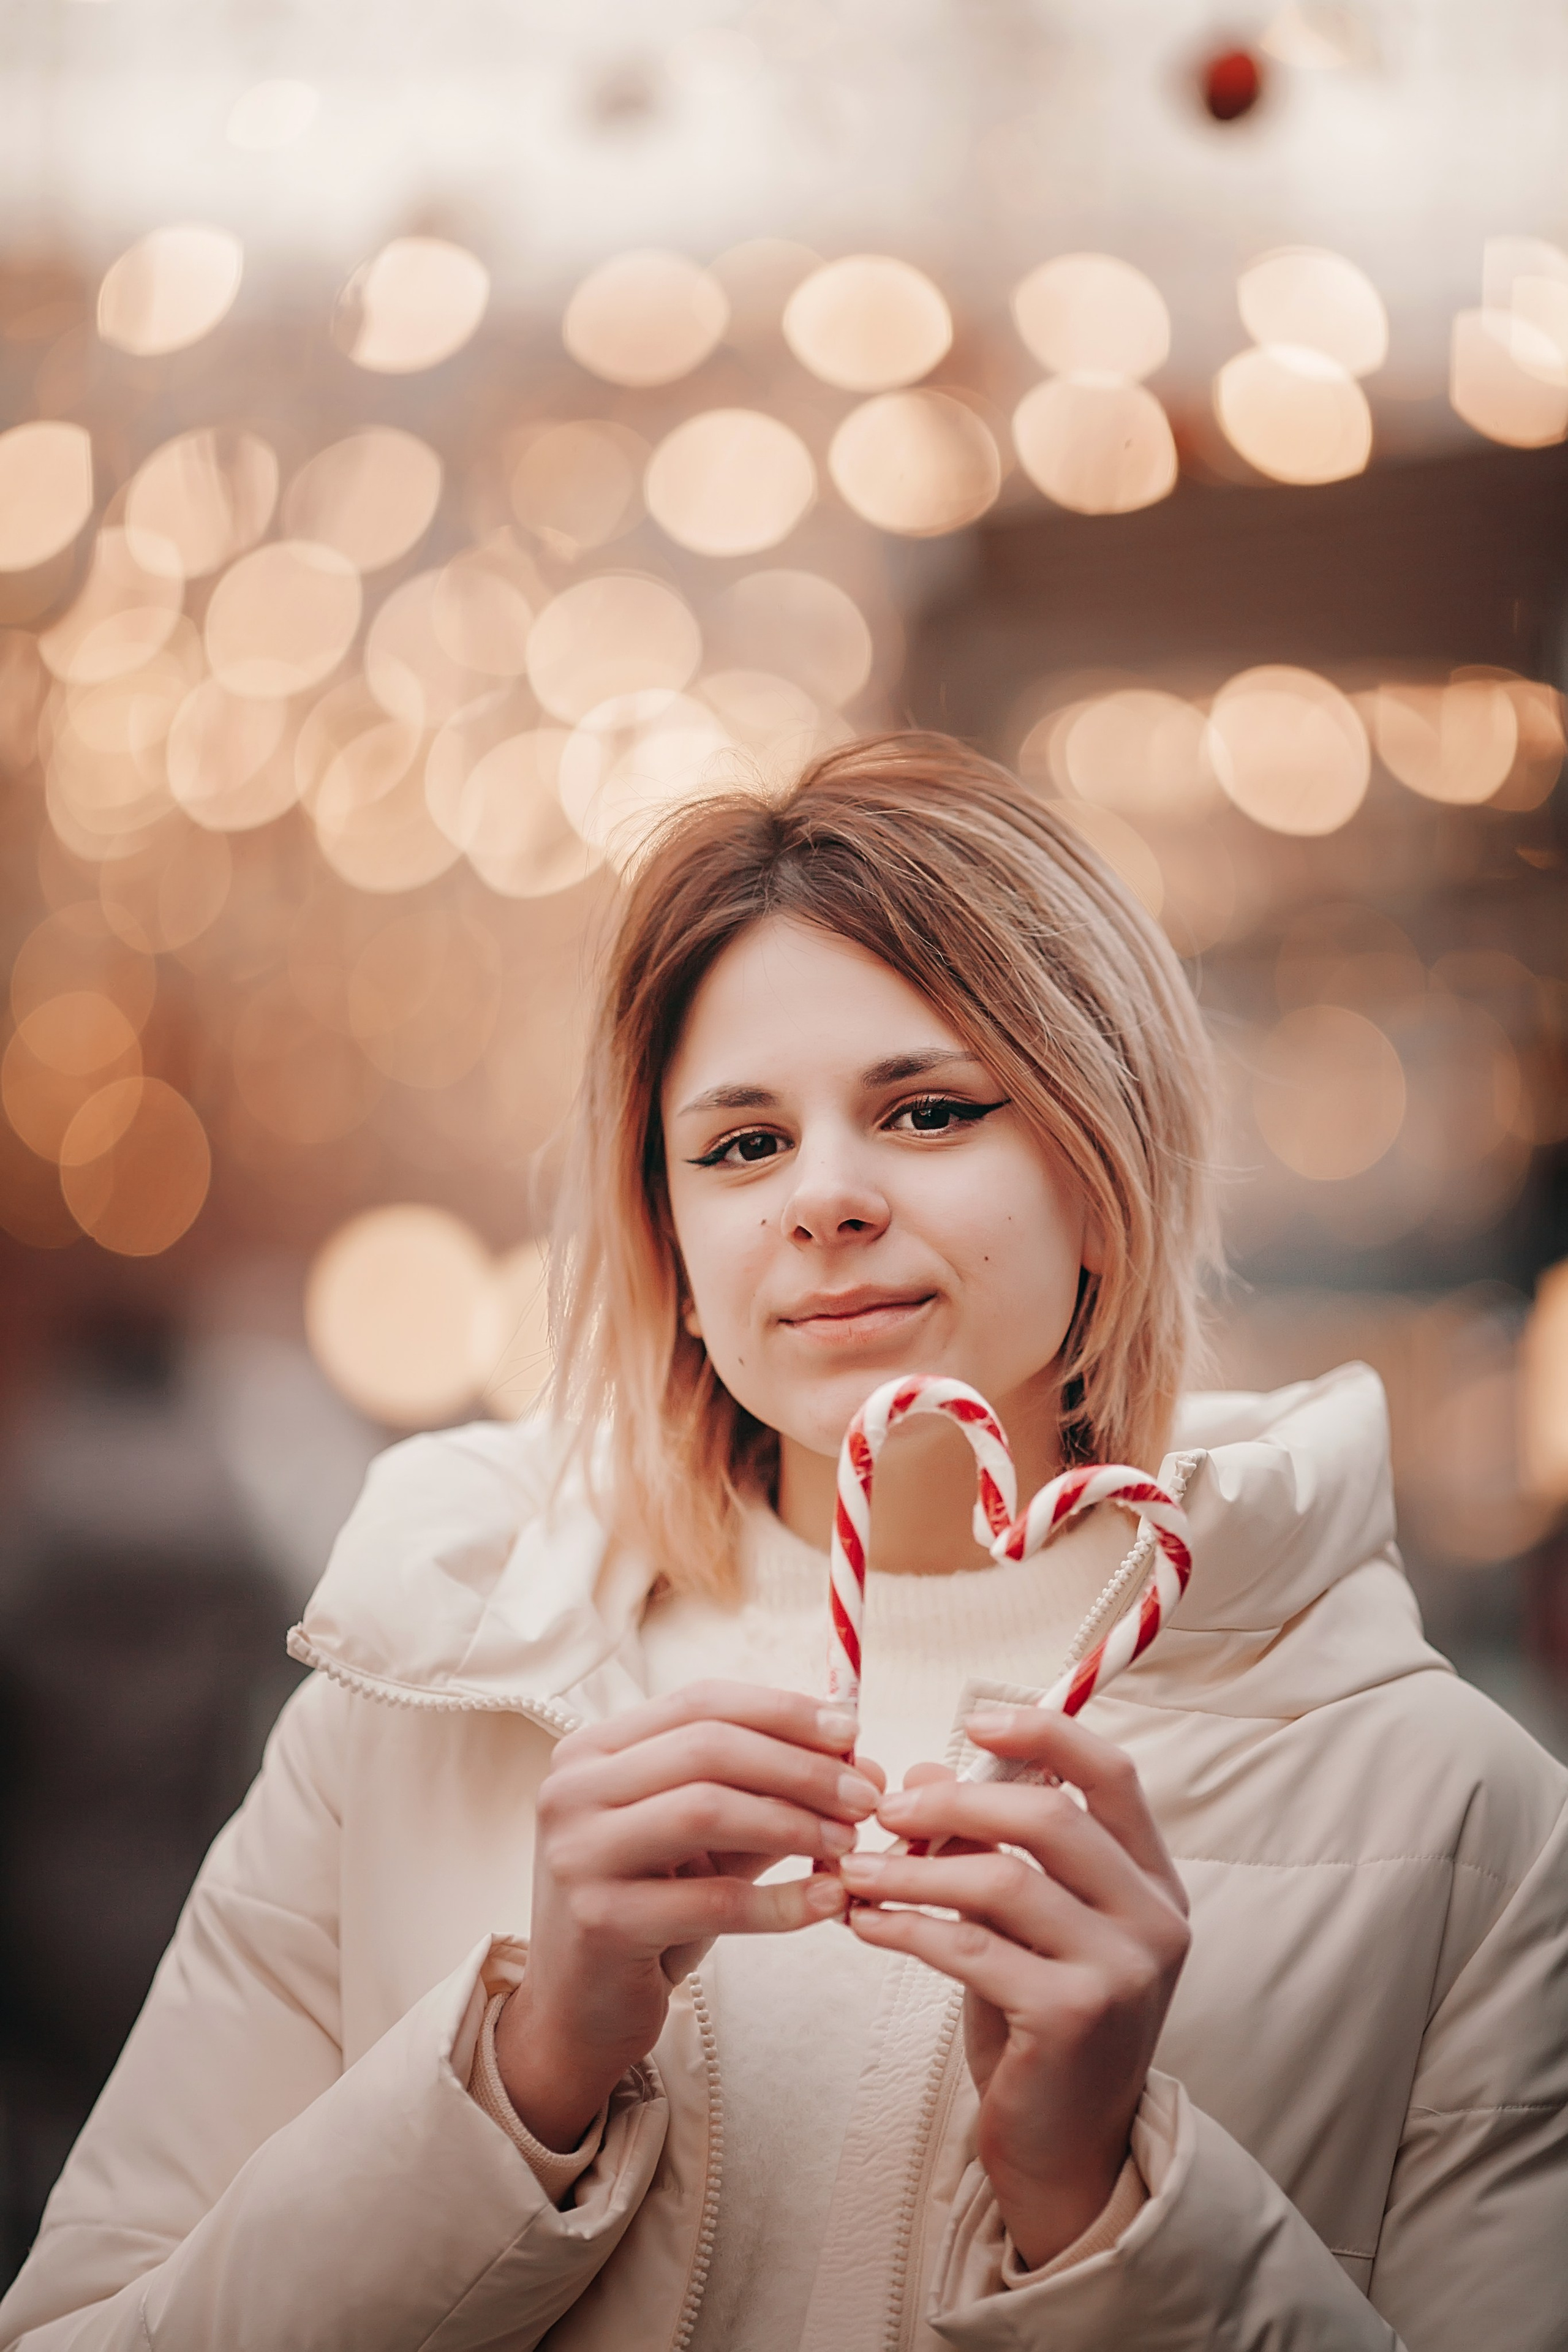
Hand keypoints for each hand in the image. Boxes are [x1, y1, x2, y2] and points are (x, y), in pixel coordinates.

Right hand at [496, 1681, 880, 2150]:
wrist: (577, 2009)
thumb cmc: (648, 1910)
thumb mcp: (703, 1839)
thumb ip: (767, 1794)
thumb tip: (859, 1760)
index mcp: (594, 1751)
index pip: (701, 1702)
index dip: (782, 1710)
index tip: (852, 1729)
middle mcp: (573, 1790)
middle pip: (708, 1747)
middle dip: (800, 1766)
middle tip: (864, 1795)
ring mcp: (579, 1853)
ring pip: (706, 1808)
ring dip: (793, 1822)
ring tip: (848, 1844)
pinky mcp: (599, 1921)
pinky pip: (711, 1900)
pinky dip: (780, 1900)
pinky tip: (826, 1902)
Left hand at [840, 1707, 1188, 2269]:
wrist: (1067, 2150)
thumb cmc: (1039, 2020)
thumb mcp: (1021, 1924)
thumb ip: (986, 1847)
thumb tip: (919, 1772)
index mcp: (1151, 1880)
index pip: (1113, 1774)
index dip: (1046, 1733)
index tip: (975, 1721)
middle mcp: (1153, 1918)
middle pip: (1051, 1818)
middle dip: (955, 1804)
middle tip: (884, 1811)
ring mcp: (1122, 1969)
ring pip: (1005, 1881)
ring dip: (914, 1869)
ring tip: (856, 1870)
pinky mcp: (1074, 2016)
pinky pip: (973, 1948)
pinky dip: (907, 1927)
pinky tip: (864, 1923)